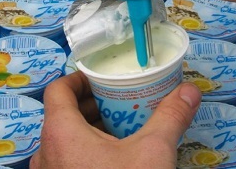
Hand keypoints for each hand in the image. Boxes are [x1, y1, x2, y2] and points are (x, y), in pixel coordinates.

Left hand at [29, 71, 200, 168]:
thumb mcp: (153, 153)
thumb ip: (170, 117)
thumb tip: (190, 90)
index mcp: (59, 133)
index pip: (57, 89)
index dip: (78, 77)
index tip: (101, 76)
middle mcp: (45, 153)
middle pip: (61, 114)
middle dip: (90, 103)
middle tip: (118, 100)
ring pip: (63, 140)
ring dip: (88, 129)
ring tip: (119, 128)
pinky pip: (64, 162)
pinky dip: (83, 152)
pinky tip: (112, 162)